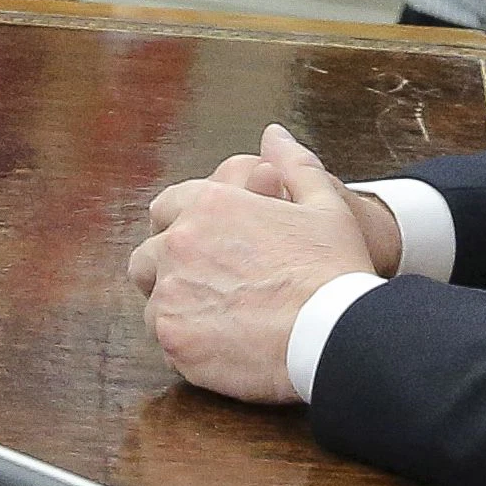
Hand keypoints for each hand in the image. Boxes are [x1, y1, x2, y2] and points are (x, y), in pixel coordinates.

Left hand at [122, 124, 393, 405]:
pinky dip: (188, 348)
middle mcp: (180, 243)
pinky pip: (166, 344)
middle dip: (168, 272)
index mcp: (210, 205)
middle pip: (147, 259)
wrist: (338, 333)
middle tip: (207, 292)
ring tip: (220, 325)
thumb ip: (294, 165)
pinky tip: (223, 350)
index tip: (200, 248)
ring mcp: (172, 293)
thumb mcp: (325, 205)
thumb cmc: (335, 269)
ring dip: (178, 312)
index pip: (165, 209)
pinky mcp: (174, 338)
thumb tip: (274, 135)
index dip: (179, 228)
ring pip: (154, 304)